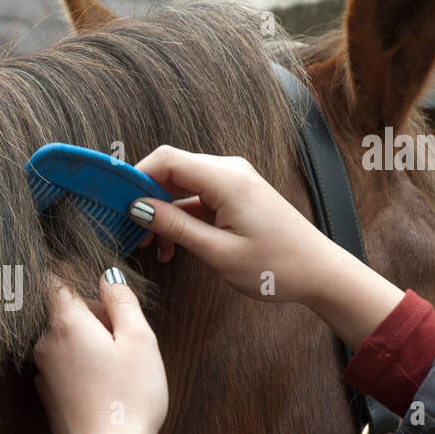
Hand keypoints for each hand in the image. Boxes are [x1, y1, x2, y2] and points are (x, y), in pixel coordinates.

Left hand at [33, 269, 167, 433]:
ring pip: (64, 338)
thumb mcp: (140, 340)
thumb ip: (122, 300)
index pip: (53, 278)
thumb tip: (107, 276)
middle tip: (125, 334)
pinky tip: (106, 386)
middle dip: (93, 312)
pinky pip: (64, 365)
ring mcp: (42, 371)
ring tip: (119, 366)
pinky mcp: (47, 395)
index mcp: (65, 322)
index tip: (95, 280)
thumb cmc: (129, 397)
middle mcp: (45, 343)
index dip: (73, 272)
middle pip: (63, 310)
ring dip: (89, 340)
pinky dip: (82, 365)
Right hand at [129, 146, 403, 349]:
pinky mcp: (235, 195)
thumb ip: (175, 227)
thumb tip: (138, 208)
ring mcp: (233, 182)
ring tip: (153, 248)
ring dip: (161, 213)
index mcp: (226, 179)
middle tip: (130, 233)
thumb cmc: (277, 266)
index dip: (134, 177)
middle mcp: (229, 171)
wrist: (320, 273)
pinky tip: (173, 246)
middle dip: (144, 199)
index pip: (166, 160)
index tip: (114, 203)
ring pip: (181, 186)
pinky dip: (180, 218)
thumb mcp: (218, 252)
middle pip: (170, 170)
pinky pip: (196, 198)